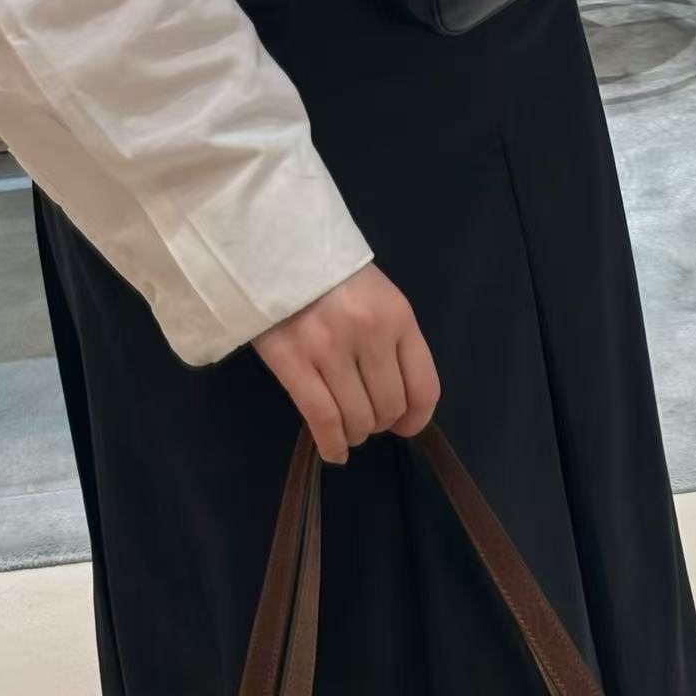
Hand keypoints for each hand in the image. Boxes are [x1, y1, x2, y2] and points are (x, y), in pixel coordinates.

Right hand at [253, 264, 439, 463]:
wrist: (270, 242)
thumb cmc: (327, 273)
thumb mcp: (376, 296)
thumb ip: (393, 343)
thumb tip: (401, 406)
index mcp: (397, 315)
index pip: (424, 387)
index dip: (417, 418)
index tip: (405, 425)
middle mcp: (369, 332)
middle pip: (389, 407)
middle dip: (380, 423)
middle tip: (366, 416)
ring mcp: (329, 346)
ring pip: (358, 418)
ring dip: (356, 433)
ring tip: (348, 427)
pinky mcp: (292, 360)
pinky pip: (323, 419)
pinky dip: (332, 444)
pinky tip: (334, 453)